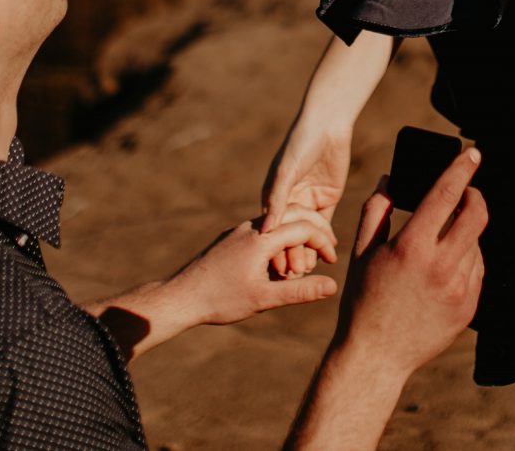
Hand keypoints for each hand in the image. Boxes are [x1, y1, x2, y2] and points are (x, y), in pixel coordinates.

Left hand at [92, 210, 338, 358]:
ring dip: (297, 233)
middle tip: (330, 247)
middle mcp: (252, 227)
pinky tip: (280, 259)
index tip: (332, 260)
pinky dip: (279, 238)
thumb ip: (300, 291)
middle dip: (315, 228)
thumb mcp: (264, 299)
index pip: (304, 227)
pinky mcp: (230, 239)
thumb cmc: (221, 300)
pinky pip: (262, 229)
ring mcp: (239, 231)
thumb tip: (333, 286)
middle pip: (293, 214)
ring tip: (308, 256)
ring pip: (277, 221)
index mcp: (262, 238)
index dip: (323, 241)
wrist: (181, 296)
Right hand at [262, 120, 350, 279]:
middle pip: (289, 234)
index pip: (273, 228)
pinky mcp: (327, 198)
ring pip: (307, 233)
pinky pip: (324, 223)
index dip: (274, 248)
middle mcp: (289, 201)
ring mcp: (308, 200)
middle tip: (293, 276)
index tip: (276, 269)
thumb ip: (277, 200)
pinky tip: (325, 255)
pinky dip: (323, 239)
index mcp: (273, 195)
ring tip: (307, 271)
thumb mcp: (286, 172)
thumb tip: (266, 230)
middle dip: (290, 254)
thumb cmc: (300, 144)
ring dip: (306, 251)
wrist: (328, 124)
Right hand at [330, 147, 487, 378]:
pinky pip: (477, 271)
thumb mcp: (362, 252)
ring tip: (440, 243)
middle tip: (466, 193)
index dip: (462, 168)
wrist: (376, 356)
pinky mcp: (469, 307)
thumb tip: (389, 179)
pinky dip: (466, 260)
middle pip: (477, 215)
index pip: (446, 194)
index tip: (473, 153)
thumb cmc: (364, 300)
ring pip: (477, 244)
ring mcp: (459, 289)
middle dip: (475, 197)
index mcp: (413, 247)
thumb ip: (376, 210)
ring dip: (465, 233)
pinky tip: (443, 269)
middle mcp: (441, 267)